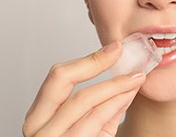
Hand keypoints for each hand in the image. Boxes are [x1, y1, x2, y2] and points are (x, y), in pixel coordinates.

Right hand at [23, 41, 145, 136]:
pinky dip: (114, 104)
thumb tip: (126, 75)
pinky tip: (128, 95)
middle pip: (63, 80)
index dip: (89, 59)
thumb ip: (107, 102)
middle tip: (121, 53)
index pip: (59, 76)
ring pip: (84, 100)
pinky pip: (95, 121)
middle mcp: (39, 127)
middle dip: (96, 63)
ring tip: (136, 76)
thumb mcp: (92, 123)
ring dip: (114, 84)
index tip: (114, 48)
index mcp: (41, 115)